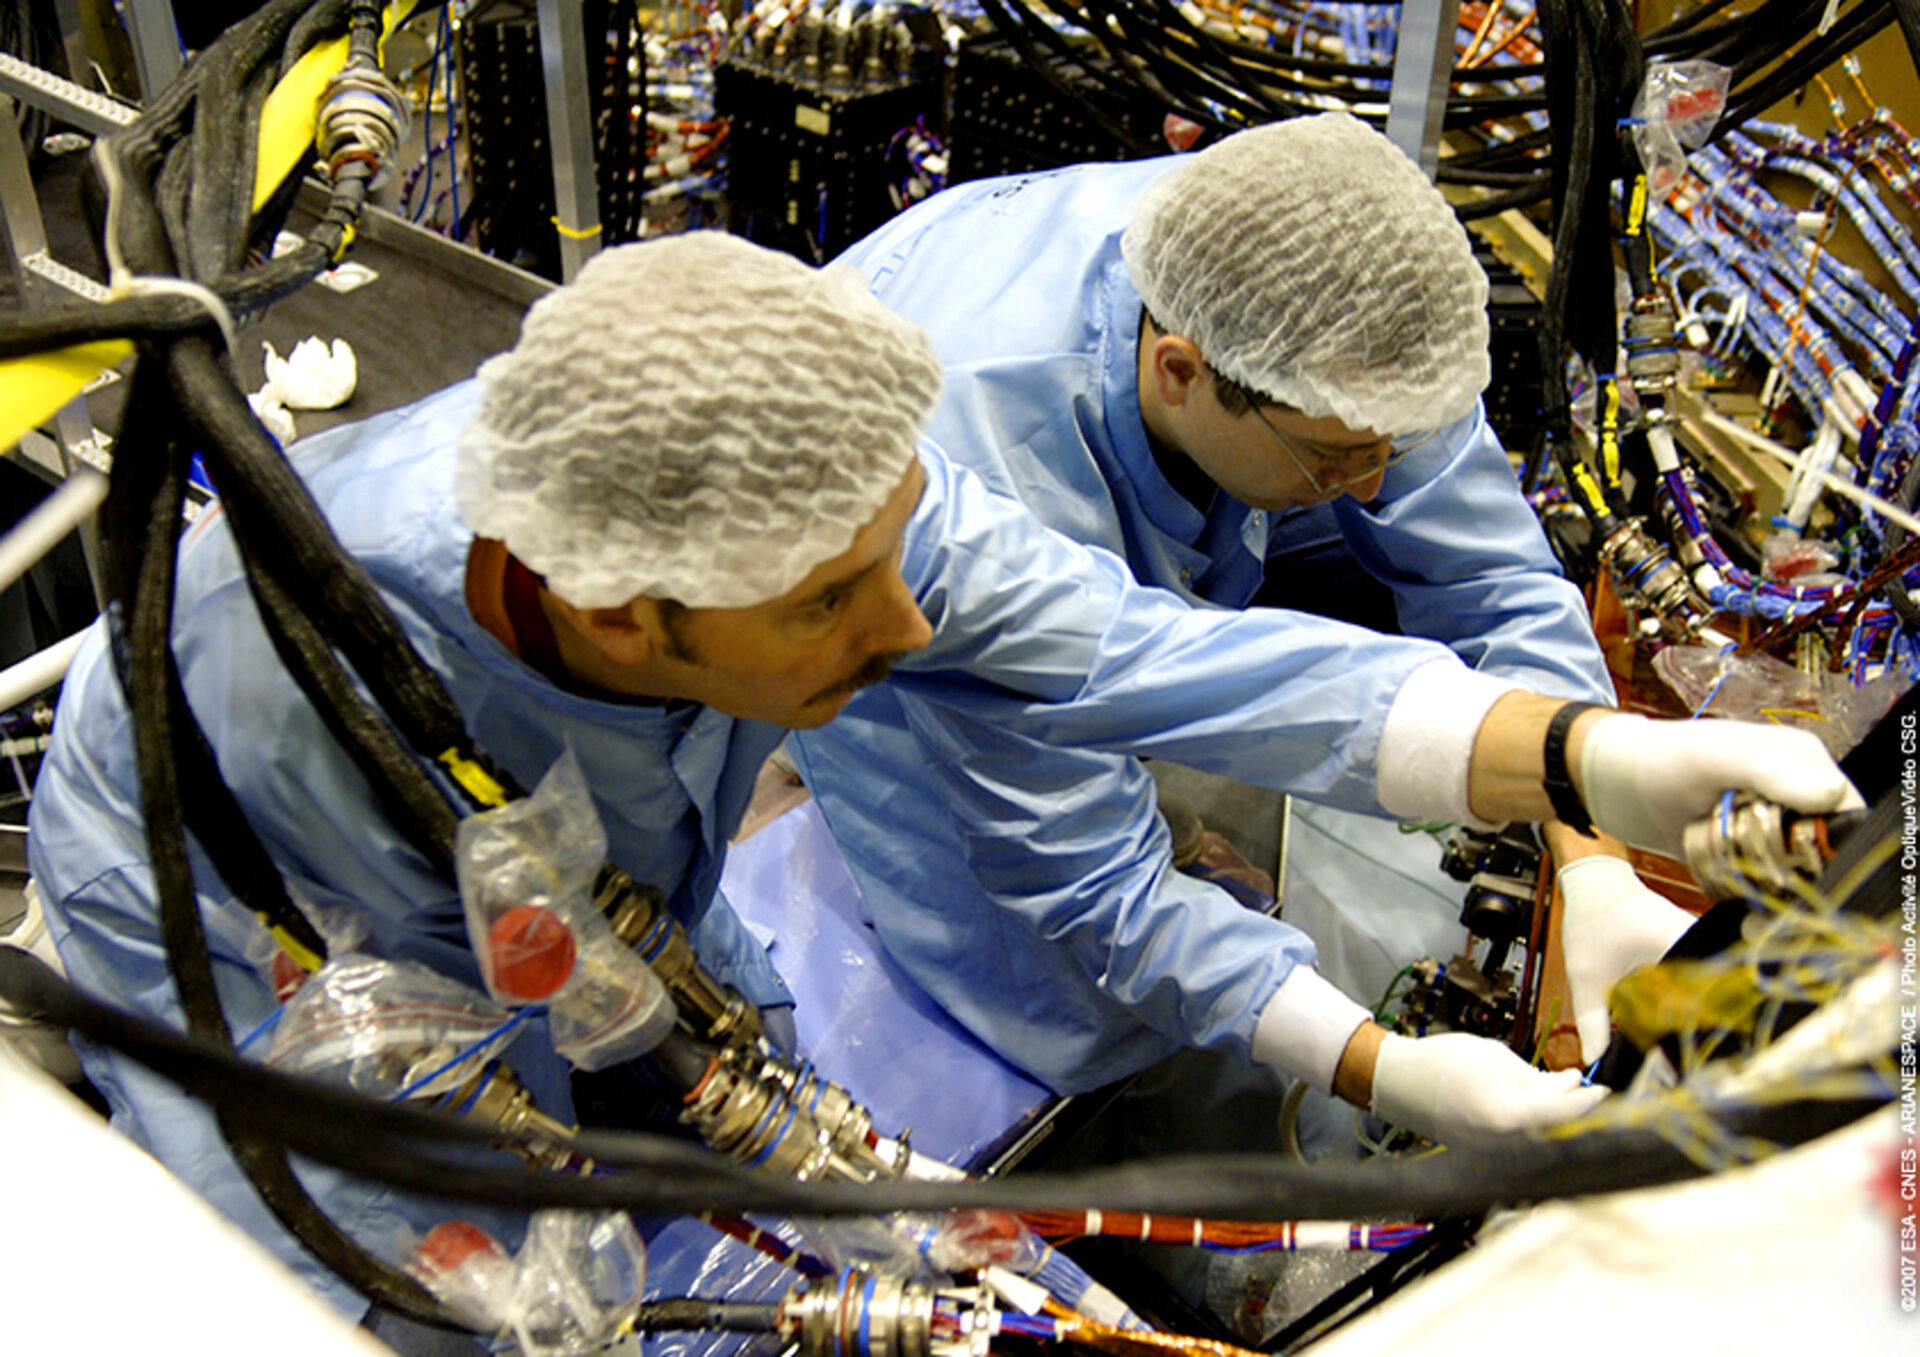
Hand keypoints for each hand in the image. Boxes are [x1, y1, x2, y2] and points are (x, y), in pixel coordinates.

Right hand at [1369, 1031, 1604, 1145]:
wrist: (1398, 1082)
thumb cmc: (1443, 1062)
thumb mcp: (1496, 1056)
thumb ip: (1538, 1076)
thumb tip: (1572, 1085)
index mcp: (1509, 1117)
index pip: (1566, 1114)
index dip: (1590, 1102)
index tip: (1604, 1090)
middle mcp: (1504, 1144)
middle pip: (1558, 1134)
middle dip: (1578, 1115)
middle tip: (1593, 1097)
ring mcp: (1494, 1154)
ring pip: (1541, 1141)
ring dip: (1559, 1123)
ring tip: (1567, 1101)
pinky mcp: (1485, 1156)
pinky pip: (1521, 1145)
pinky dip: (1536, 1130)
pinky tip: (1540, 1112)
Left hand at [1557, 856, 1693, 1064]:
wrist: (1595, 880)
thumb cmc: (1591, 916)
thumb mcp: (1586, 976)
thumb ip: (1592, 1021)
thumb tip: (1595, 1059)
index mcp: (1676, 947)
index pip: (1699, 1004)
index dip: (1690, 1038)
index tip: (1680, 1066)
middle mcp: (1696, 942)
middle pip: (1705, 1000)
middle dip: (1691, 1032)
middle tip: (1679, 1064)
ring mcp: (1697, 940)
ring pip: (1703, 990)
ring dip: (1690, 1015)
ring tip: (1681, 1045)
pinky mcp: (1692, 942)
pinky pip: (1695, 977)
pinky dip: (1684, 998)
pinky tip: (1675, 1018)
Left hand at [1578, 713, 1863, 858]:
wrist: (1614, 781)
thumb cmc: (1663, 758)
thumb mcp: (1717, 757)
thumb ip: (1773, 771)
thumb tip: (1831, 797)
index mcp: (1808, 767)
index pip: (1847, 820)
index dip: (1822, 842)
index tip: (1778, 845)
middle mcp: (1799, 800)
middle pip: (1819, 856)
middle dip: (1773, 858)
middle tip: (1722, 835)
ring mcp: (1773, 830)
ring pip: (1788, 878)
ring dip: (1746, 872)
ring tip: (1705, 842)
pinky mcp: (1748, 857)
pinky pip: (1759, 889)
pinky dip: (1732, 885)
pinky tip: (1704, 864)